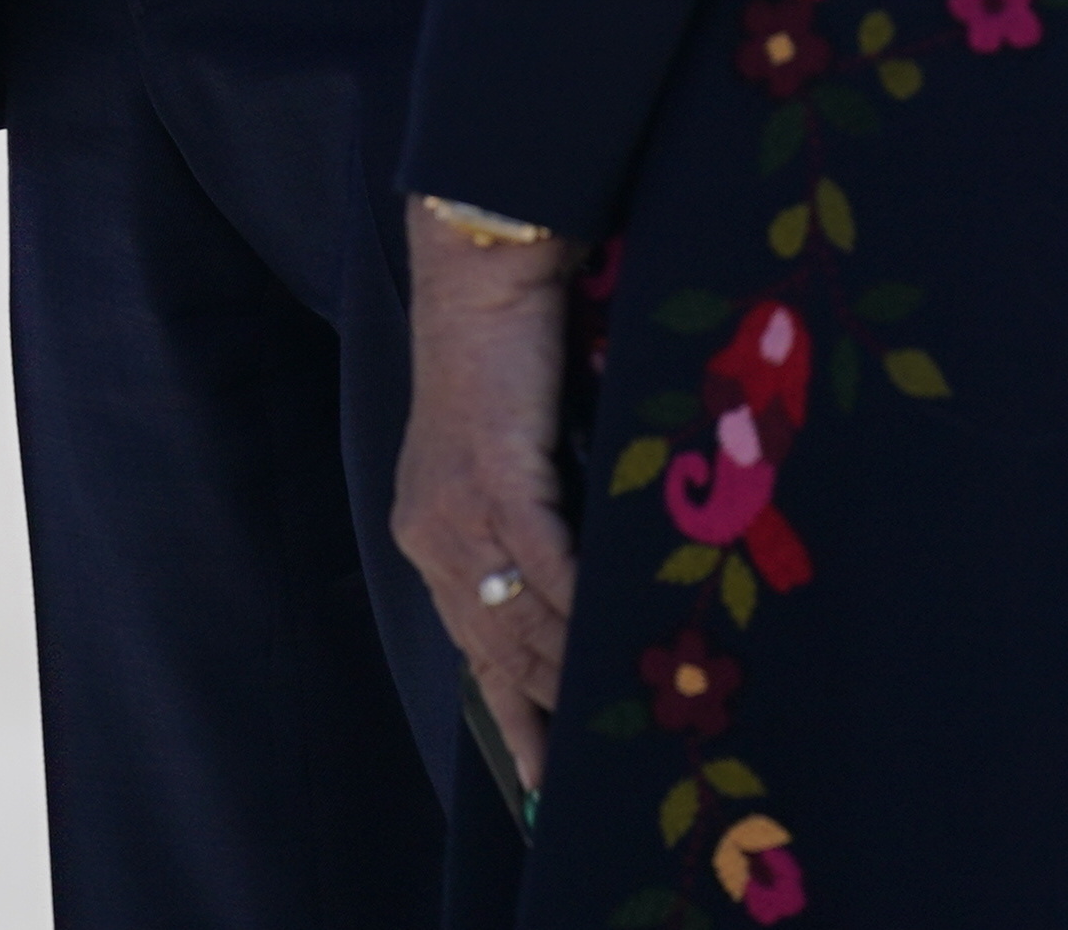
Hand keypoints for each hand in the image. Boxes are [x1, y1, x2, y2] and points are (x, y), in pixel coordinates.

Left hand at [390, 210, 576, 798]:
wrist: (481, 281)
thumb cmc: (504, 364)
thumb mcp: (507, 463)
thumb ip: (530, 532)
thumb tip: (584, 602)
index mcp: (432, 537)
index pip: (475, 655)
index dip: (515, 723)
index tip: (552, 786)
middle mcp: (434, 536)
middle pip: (500, 651)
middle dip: (555, 714)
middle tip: (612, 764)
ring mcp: (458, 510)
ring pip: (523, 617)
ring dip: (579, 669)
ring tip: (636, 711)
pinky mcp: (495, 475)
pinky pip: (546, 563)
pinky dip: (584, 605)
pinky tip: (620, 639)